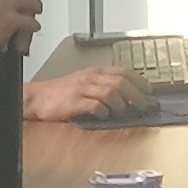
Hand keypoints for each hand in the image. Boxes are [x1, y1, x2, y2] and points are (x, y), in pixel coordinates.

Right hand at [22, 63, 147, 123]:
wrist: (38, 97)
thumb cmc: (62, 92)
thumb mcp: (85, 82)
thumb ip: (105, 86)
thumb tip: (128, 96)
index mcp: (95, 72)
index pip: (123, 71)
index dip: (139, 81)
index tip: (149, 91)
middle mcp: (91, 78)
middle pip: (121, 82)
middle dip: (136, 94)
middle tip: (144, 105)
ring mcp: (82, 89)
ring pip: (111, 92)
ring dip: (121, 104)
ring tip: (123, 112)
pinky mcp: (74, 103)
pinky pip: (95, 105)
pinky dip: (104, 111)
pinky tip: (105, 115)